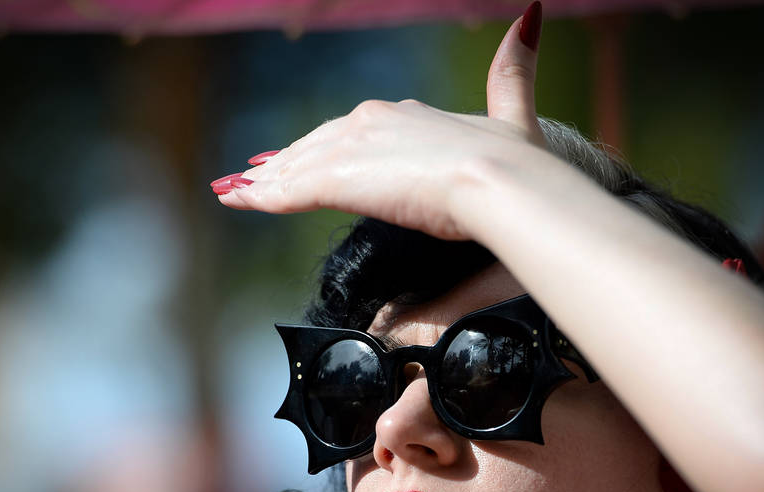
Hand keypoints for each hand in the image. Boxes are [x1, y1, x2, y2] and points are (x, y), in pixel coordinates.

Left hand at [212, 2, 548, 240]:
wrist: (499, 181)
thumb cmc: (512, 161)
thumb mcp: (513, 112)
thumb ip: (512, 68)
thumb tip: (530, 11)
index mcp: (401, 115)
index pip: (347, 133)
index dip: (319, 145)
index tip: (297, 154)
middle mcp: (368, 123)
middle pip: (314, 147)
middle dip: (281, 163)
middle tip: (252, 176)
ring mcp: (349, 149)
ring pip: (294, 167)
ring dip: (261, 181)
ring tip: (233, 191)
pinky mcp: (337, 179)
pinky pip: (286, 190)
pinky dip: (257, 196)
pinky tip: (235, 199)